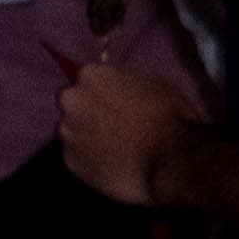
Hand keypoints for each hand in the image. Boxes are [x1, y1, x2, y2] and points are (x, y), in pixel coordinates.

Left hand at [55, 58, 204, 209]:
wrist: (170, 161)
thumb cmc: (169, 116)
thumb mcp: (155, 83)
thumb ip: (127, 81)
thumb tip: (119, 86)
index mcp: (92, 75)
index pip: (90, 77)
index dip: (105, 89)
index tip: (118, 99)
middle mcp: (71, 101)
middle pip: (76, 102)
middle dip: (90, 111)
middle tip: (117, 123)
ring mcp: (68, 133)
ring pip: (74, 130)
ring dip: (89, 136)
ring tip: (118, 147)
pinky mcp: (71, 162)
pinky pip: (79, 156)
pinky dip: (91, 159)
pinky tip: (114, 163)